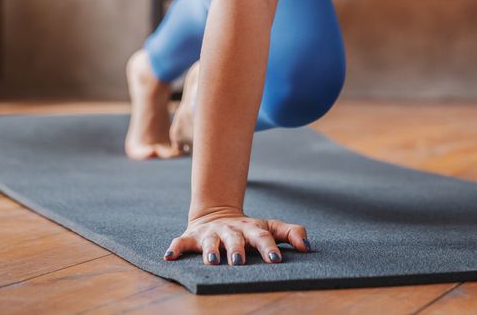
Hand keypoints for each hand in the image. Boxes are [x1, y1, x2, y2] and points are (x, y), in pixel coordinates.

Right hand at [164, 207, 311, 265]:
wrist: (217, 214)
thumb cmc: (249, 229)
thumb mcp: (269, 227)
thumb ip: (290, 233)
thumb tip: (307, 246)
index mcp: (251, 228)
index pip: (262, 236)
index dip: (269, 248)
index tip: (276, 260)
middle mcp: (230, 229)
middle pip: (235, 239)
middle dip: (236, 249)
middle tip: (239, 262)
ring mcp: (210, 233)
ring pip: (209, 241)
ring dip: (210, 250)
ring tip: (212, 261)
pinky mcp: (191, 237)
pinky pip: (181, 242)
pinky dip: (175, 248)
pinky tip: (169, 257)